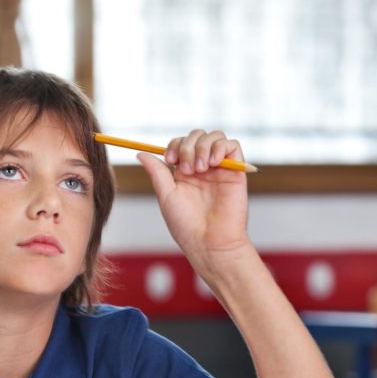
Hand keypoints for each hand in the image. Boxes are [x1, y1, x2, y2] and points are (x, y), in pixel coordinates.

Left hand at [136, 129, 250, 272]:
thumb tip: (140, 153)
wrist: (209, 242)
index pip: (181, 144)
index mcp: (184, 173)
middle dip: (188, 146)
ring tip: (200, 168)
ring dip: (203, 146)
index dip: (175, 145)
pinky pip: (233, 145)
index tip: (170, 160)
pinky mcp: (236, 171)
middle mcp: (202, 168)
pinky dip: (220, 147)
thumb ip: (157, 172)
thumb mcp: (166, 195)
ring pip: (214, 136)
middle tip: (186, 169)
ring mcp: (220, 168)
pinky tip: (212, 164)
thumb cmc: (186, 225)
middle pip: (197, 136)